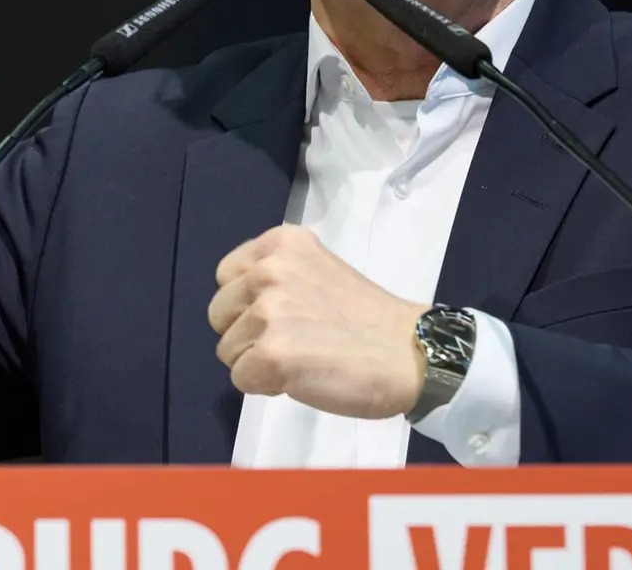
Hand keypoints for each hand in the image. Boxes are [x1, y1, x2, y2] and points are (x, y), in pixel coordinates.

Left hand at [209, 224, 429, 418]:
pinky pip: (242, 380)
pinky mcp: (272, 354)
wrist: (411, 353)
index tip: (285, 315)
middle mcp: (269, 270)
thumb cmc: (368, 319)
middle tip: (295, 340)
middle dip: (247, 335)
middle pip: (219, 315)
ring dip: (259, 362)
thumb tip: (242, 308)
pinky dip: (267, 387)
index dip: (247, 304)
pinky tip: (303, 376)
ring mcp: (269, 312)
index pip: (226, 276)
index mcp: (280, 244)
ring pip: (228, 351)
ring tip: (305, 357)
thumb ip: (278, 278)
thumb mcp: (317, 271)